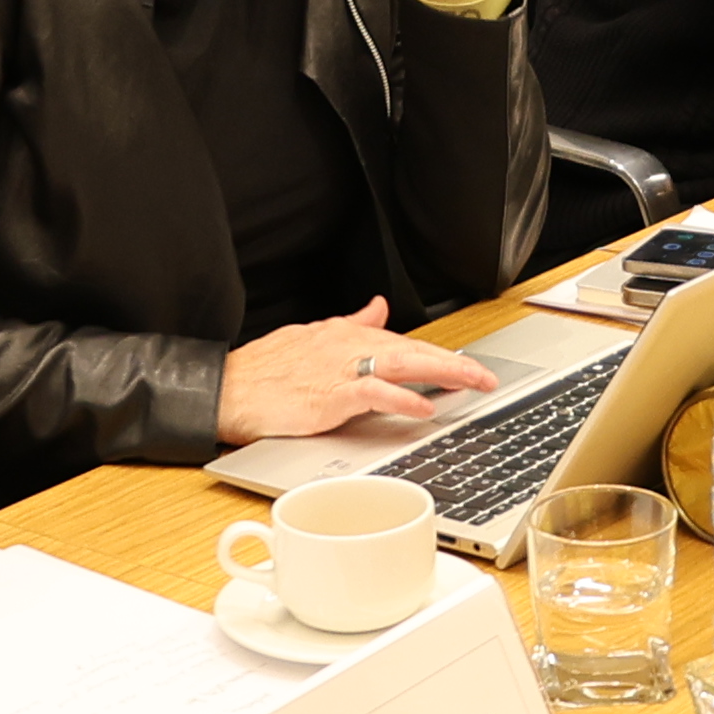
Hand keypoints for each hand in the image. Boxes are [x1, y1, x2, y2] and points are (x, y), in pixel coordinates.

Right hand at [215, 300, 500, 444]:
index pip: (405, 343)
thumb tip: (378, 307)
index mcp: (347, 336)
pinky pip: (372, 394)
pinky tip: (424, 406)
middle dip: (454, 363)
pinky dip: (400, 398)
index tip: (469, 365)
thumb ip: (351, 324)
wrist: (226, 388)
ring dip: (442, 373)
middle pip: (412, 351)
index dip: (440, 353)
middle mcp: (348, 347)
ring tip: (473, 383)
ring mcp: (340, 370)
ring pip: (402, 365)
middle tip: (487, 377)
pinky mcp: (328, 396)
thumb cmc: (264, 370)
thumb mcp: (312, 336)